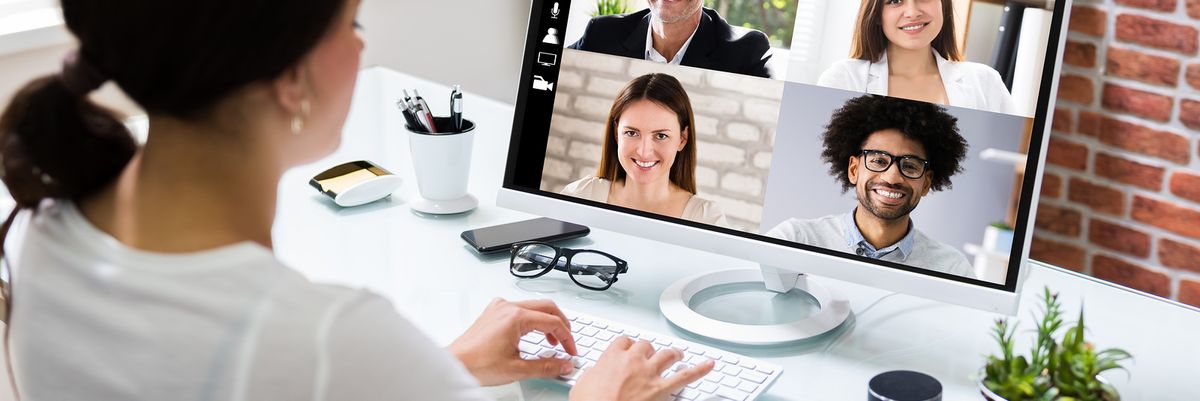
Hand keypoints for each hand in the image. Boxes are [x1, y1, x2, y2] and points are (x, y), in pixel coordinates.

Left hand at [448, 298, 577, 385]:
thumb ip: (547, 366)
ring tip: (551, 342)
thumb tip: (564, 365)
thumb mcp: (518, 369)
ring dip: (546, 321)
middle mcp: (507, 307)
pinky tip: (530, 334)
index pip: (553, 322)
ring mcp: (499, 307)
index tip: (571, 351)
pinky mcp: (493, 312)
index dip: (567, 338)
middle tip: (567, 342)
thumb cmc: (477, 364)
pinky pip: (519, 308)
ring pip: (533, 306)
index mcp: (516, 317)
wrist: (455, 364)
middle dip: (561, 325)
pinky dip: (531, 319)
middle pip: (547, 307)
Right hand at [570, 336, 714, 400]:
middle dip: (649, 349)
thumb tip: (594, 373)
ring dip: (673, 354)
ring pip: (667, 354)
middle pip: (646, 345)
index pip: (624, 342)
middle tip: (651, 355)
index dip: (628, 346)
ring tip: (677, 355)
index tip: (629, 350)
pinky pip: (685, 376)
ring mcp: (649, 374)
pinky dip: (700, 370)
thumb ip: (592, 374)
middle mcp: (633, 361)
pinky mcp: (661, 389)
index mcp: (612, 357)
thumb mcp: (581, 385)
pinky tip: (710, 365)